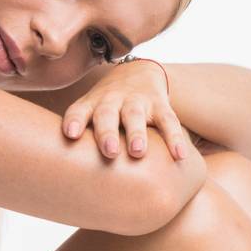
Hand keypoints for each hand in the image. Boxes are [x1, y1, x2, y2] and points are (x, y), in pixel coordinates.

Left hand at [61, 60, 191, 160]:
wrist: (138, 72)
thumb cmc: (107, 107)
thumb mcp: (92, 112)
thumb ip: (82, 135)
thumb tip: (70, 178)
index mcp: (92, 104)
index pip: (79, 110)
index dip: (74, 121)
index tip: (71, 135)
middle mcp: (112, 100)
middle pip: (107, 114)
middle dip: (107, 132)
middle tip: (109, 151)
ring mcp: (137, 101)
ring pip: (135, 115)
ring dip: (136, 133)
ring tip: (137, 152)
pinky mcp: (160, 104)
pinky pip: (168, 121)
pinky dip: (174, 138)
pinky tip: (179, 155)